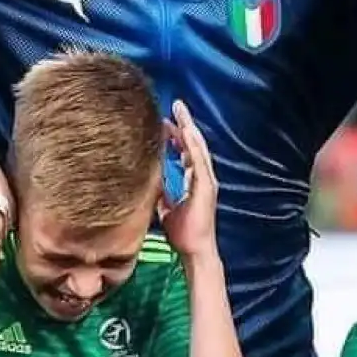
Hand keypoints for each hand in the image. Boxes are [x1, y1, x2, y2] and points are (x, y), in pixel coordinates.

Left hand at [158, 100, 218, 261]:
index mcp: (194, 180)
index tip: (165, 121)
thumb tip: (150, 185)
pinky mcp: (206, 186)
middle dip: (184, 124)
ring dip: (189, 129)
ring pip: (198, 148)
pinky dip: (193, 145)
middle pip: (193, 144)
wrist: (193, 250)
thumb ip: (161, 194)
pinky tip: (186, 131)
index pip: (186, 151)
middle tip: (175, 105)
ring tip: (180, 112)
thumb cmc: (182, 233)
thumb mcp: (166, 208)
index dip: (177, 135)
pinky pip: (199, 161)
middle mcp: (202, 177)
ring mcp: (206, 181)